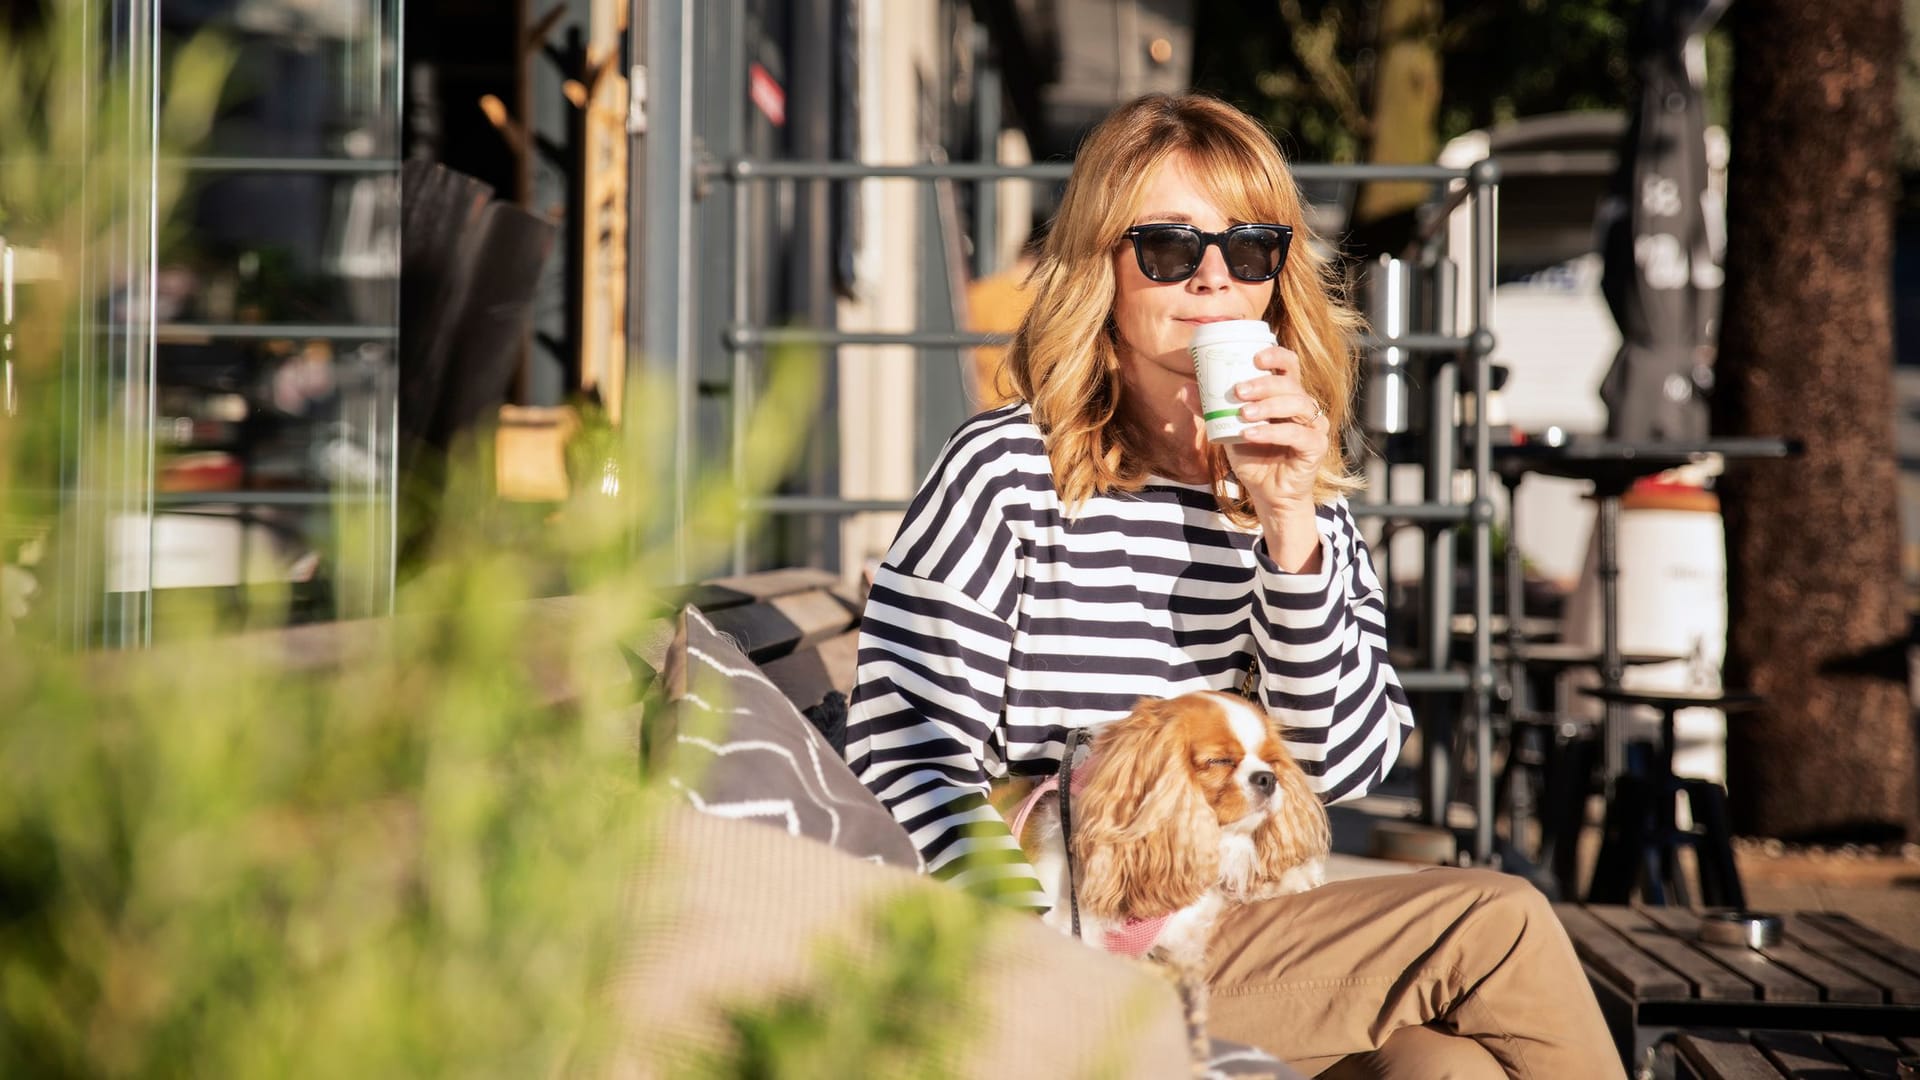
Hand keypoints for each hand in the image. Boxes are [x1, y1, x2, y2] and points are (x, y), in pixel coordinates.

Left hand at [1204, 345, 1327, 571]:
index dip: (1276, 355)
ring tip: (1243, 414)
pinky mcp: (1316, 446)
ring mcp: (1314, 424)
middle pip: (1290, 383)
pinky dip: (1272, 432)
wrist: (1267, 493)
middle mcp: (1304, 406)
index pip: (1288, 365)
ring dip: (1268, 406)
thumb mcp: (1227, 429)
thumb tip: (1185, 389)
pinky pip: (1297, 434)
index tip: (1255, 357)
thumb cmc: (1252, 456)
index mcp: (1286, 395)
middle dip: (1263, 384)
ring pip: (1297, 404)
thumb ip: (1210, 410)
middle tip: (1238, 390)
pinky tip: (1251, 434)